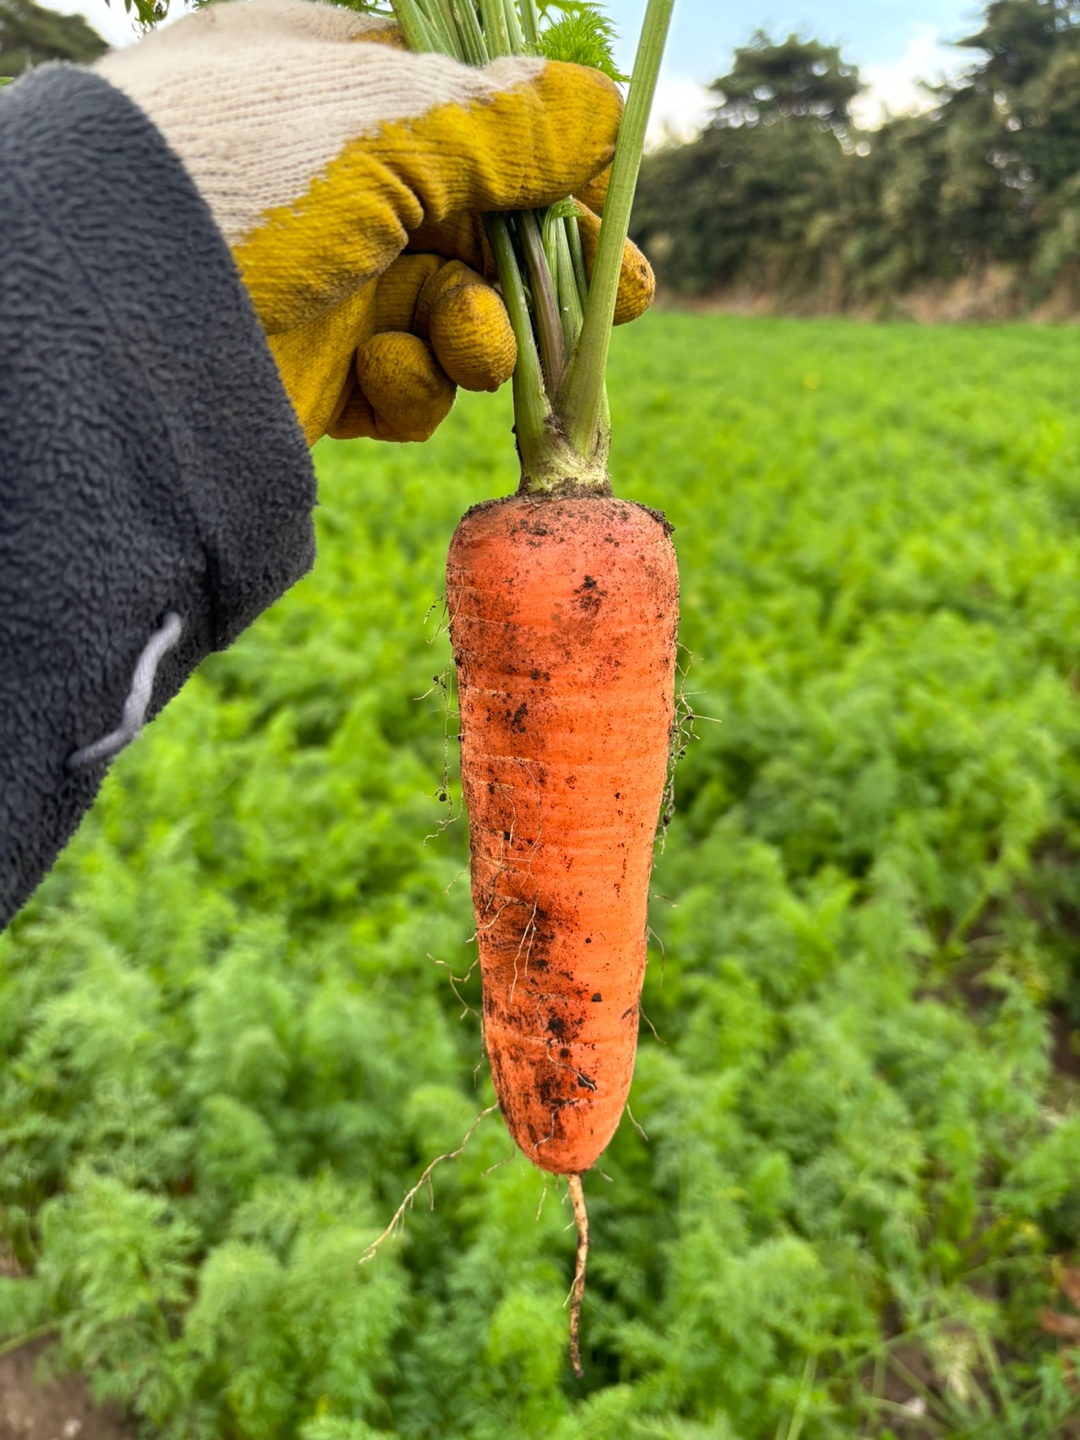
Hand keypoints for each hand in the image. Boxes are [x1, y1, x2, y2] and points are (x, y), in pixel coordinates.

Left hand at [95, 0, 653, 444]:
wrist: (108, 325)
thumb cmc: (237, 177)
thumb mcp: (381, 125)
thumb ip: (504, 123)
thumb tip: (607, 109)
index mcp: (331, 86)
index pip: (474, 118)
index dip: (553, 167)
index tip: (615, 211)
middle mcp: (329, 181)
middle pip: (478, 224)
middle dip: (546, 268)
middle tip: (621, 301)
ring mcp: (321, 283)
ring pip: (451, 313)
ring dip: (479, 335)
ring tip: (474, 348)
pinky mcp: (313, 377)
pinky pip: (403, 385)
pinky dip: (412, 387)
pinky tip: (388, 379)